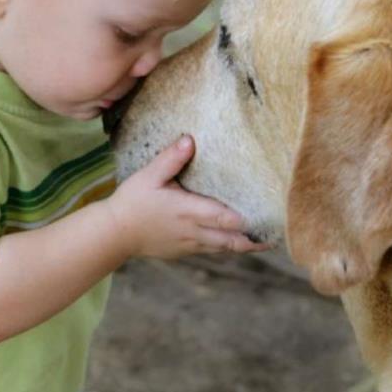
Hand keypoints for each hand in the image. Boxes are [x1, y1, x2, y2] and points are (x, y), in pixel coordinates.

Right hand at [102, 135, 267, 259]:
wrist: (114, 234)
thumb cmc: (132, 202)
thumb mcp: (149, 176)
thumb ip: (171, 159)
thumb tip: (190, 139)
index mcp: (188, 211)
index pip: (224, 218)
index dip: (247, 220)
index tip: (269, 217)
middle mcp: (193, 232)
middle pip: (232, 240)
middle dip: (255, 239)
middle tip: (278, 234)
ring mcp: (190, 245)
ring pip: (225, 248)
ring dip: (244, 244)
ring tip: (266, 240)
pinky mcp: (184, 251)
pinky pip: (212, 250)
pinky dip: (227, 247)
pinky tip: (237, 241)